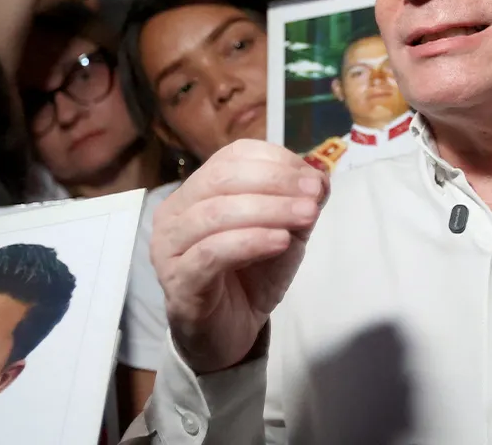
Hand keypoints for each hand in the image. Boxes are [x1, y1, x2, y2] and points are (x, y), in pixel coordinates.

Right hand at [151, 140, 328, 373]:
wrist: (229, 334)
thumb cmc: (250, 278)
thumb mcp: (284, 233)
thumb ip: (298, 204)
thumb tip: (320, 176)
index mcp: (196, 192)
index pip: (230, 158)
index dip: (275, 161)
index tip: (313, 178)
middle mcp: (174, 214)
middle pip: (221, 179)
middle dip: (274, 182)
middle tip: (313, 195)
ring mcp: (170, 248)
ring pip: (214, 213)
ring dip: (268, 210)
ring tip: (306, 216)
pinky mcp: (178, 282)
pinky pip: (212, 253)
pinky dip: (250, 241)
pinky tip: (280, 242)